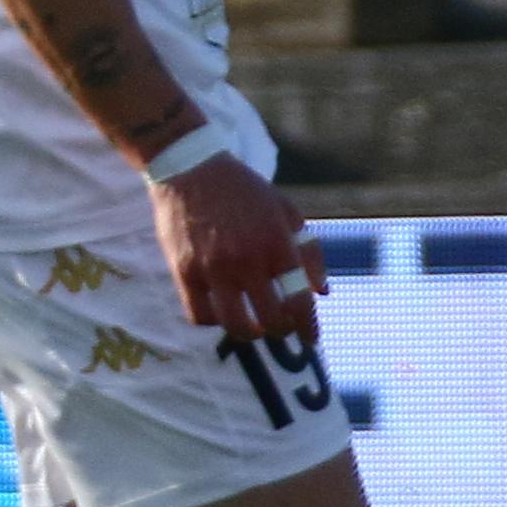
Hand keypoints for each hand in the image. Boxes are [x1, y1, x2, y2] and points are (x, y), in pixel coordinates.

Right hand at [151, 151, 322, 338]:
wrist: (190, 168)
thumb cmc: (243, 190)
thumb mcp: (286, 211)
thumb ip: (308, 252)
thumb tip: (321, 292)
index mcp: (277, 245)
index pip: (300, 300)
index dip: (309, 327)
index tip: (311, 338)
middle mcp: (247, 260)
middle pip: (271, 320)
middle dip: (281, 330)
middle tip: (280, 327)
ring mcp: (213, 268)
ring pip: (235, 325)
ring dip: (248, 333)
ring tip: (251, 327)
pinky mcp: (184, 270)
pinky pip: (200, 314)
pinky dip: (214, 321)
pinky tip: (221, 312)